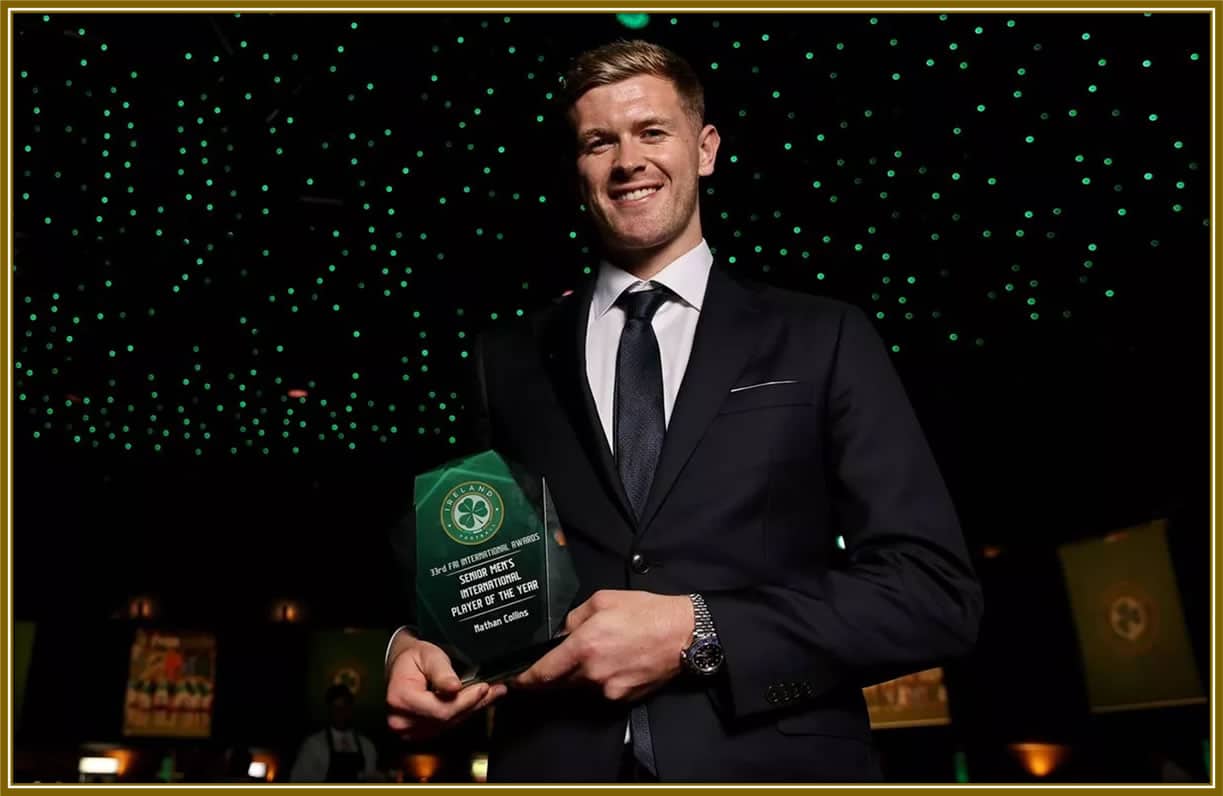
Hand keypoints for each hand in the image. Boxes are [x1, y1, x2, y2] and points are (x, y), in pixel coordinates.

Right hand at [385, 630, 505, 740]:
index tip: (484, 687)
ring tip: (492, 693)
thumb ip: (441, 672)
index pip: (440, 710)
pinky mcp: (418, 733)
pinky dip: (463, 713)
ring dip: (472, 709)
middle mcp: (401, 720)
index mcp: (400, 698)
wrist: (401, 665)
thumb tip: (454, 687)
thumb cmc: (414, 657)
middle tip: (496, 690)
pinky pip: (446, 725)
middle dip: (473, 704)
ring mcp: (408, 730)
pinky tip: (478, 701)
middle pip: (446, 720)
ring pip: (449, 724)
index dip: (465, 701)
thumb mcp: (428, 655)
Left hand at [513, 590, 693, 701]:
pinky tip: (612, 662)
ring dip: (575, 676)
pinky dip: (598, 681)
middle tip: (545, 665)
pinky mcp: (623, 698)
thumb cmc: (646, 612)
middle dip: (549, 676)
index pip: (543, 673)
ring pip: (579, 687)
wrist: (683, 634)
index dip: (524, 679)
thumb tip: (560, 633)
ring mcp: (608, 689)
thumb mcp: (603, 601)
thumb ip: (574, 618)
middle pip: (558, 683)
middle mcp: (592, 673)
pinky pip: (600, 691)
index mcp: (584, 645)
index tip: (513, 680)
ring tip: (592, 655)